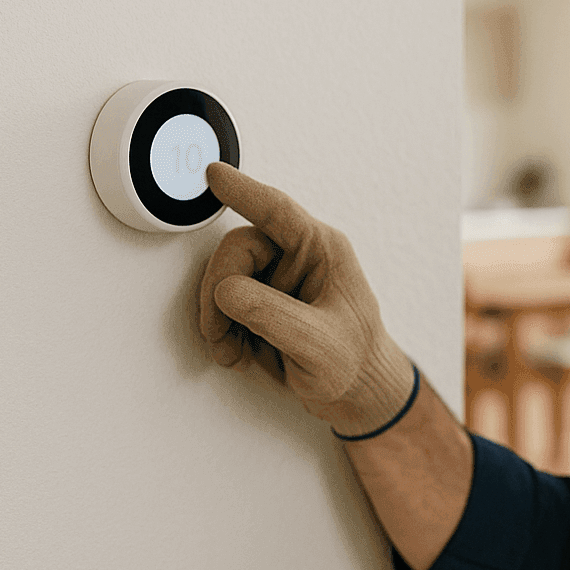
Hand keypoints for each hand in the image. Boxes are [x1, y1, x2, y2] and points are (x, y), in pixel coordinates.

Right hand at [197, 162, 415, 437]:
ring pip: (220, 280)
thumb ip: (274, 314)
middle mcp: (294, 259)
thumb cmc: (354, 362)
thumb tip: (228, 292)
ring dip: (216, 318)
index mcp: (321, 251)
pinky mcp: (256, 305)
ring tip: (234, 348)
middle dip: (219, 291)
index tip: (215, 175)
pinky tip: (238, 352)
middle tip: (219, 329)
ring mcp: (273, 281)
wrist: (353, 393)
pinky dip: (219, 334)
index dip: (244, 192)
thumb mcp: (319, 343)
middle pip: (235, 251)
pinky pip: (219, 307)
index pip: (276, 211)